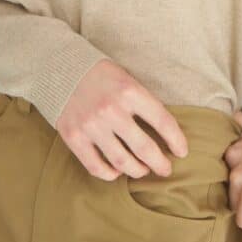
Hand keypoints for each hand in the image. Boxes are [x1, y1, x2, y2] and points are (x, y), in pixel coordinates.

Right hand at [55, 59, 188, 180]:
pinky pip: (96, 167)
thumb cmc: (99, 74)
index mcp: (129, 91)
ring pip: (123, 162)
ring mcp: (92, 126)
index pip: (163, 121)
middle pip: (145, 149)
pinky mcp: (74, 137)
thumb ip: (142, 102)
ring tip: (143, 170)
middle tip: (166, 169)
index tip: (182, 152)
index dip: (176, 140)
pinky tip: (117, 171)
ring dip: (138, 170)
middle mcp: (111, 110)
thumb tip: (164, 133)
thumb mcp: (127, 78)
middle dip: (160, 164)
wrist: (59, 67)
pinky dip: (110, 174)